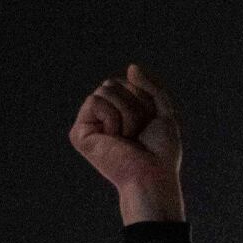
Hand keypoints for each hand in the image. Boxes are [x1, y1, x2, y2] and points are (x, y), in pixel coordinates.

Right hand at [69, 63, 184, 222]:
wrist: (153, 175)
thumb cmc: (160, 152)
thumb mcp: (163, 112)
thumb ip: (150, 87)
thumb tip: (131, 67)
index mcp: (118, 113)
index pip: (125, 83)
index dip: (143, 99)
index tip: (148, 124)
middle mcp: (100, 118)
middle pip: (112, 83)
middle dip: (134, 105)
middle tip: (137, 132)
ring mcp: (88, 125)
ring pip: (105, 89)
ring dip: (126, 113)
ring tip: (128, 137)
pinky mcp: (79, 134)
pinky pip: (95, 101)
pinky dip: (112, 118)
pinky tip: (115, 139)